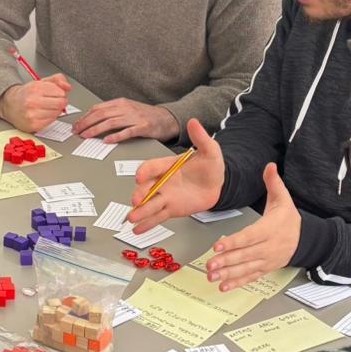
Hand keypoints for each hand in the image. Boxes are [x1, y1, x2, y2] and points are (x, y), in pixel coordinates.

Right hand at [0, 75, 70, 131]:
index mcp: (36, 88)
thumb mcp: (42, 81)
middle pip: (61, 103)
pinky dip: (50, 117)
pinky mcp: (34, 125)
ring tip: (47, 107)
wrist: (10, 105)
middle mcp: (33, 102)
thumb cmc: (27, 93)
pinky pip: (51, 121)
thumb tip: (68, 87)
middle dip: (61, 101)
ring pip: (57, 113)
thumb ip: (58, 80)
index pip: (61, 92)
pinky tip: (43, 113)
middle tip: (55, 101)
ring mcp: (33, 115)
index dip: (61, 93)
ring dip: (56, 110)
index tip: (57, 93)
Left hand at [73, 98, 178, 144]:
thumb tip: (93, 120)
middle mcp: (126, 108)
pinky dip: (115, 136)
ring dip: (96, 130)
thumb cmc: (145, 116)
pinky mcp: (143, 128)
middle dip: (86, 123)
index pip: (98, 108)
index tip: (77, 125)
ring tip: (86, 136)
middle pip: (101, 115)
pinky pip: (126, 132)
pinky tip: (107, 140)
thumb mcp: (127, 109)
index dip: (85, 117)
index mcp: (121, 103)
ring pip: (110, 123)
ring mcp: (135, 118)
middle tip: (77, 131)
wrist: (167, 118)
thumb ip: (112, 113)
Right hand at [128, 118, 224, 234]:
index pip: (153, 167)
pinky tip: (137, 229)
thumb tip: (194, 122)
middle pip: (146, 188)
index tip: (140, 176)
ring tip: (132, 218)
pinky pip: (157, 217)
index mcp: (168, 166)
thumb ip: (201, 138)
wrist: (218, 184)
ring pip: (150, 205)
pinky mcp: (170, 209)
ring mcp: (165, 197)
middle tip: (136, 200)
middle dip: (140, 194)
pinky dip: (147, 224)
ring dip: (140, 212)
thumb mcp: (209, 150)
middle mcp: (162, 182)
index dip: (146, 171)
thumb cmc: (210, 166)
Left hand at [206, 164, 299, 288]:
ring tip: (212, 276)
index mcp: (270, 229)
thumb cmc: (290, 219)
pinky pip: (250, 277)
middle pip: (245, 255)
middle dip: (226, 261)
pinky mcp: (265, 269)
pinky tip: (223, 286)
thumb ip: (274, 182)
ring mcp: (266, 260)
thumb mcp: (284, 198)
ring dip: (228, 274)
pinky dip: (237, 283)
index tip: (218, 246)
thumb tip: (270, 165)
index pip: (250, 237)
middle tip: (210, 265)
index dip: (234, 242)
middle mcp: (268, 247)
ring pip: (246, 268)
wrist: (305, 239)